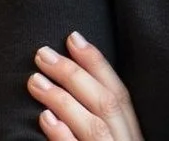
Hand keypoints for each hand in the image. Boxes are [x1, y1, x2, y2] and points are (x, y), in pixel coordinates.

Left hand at [27, 32, 143, 140]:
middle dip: (74, 73)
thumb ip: (100, 120)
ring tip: (35, 81)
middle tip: (43, 54)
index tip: (73, 38)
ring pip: (93, 125)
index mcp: (133, 135)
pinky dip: (62, 135)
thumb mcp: (114, 139)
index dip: (97, 62)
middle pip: (106, 102)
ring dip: (63, 99)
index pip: (119, 93)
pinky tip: (44, 117)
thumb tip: (75, 84)